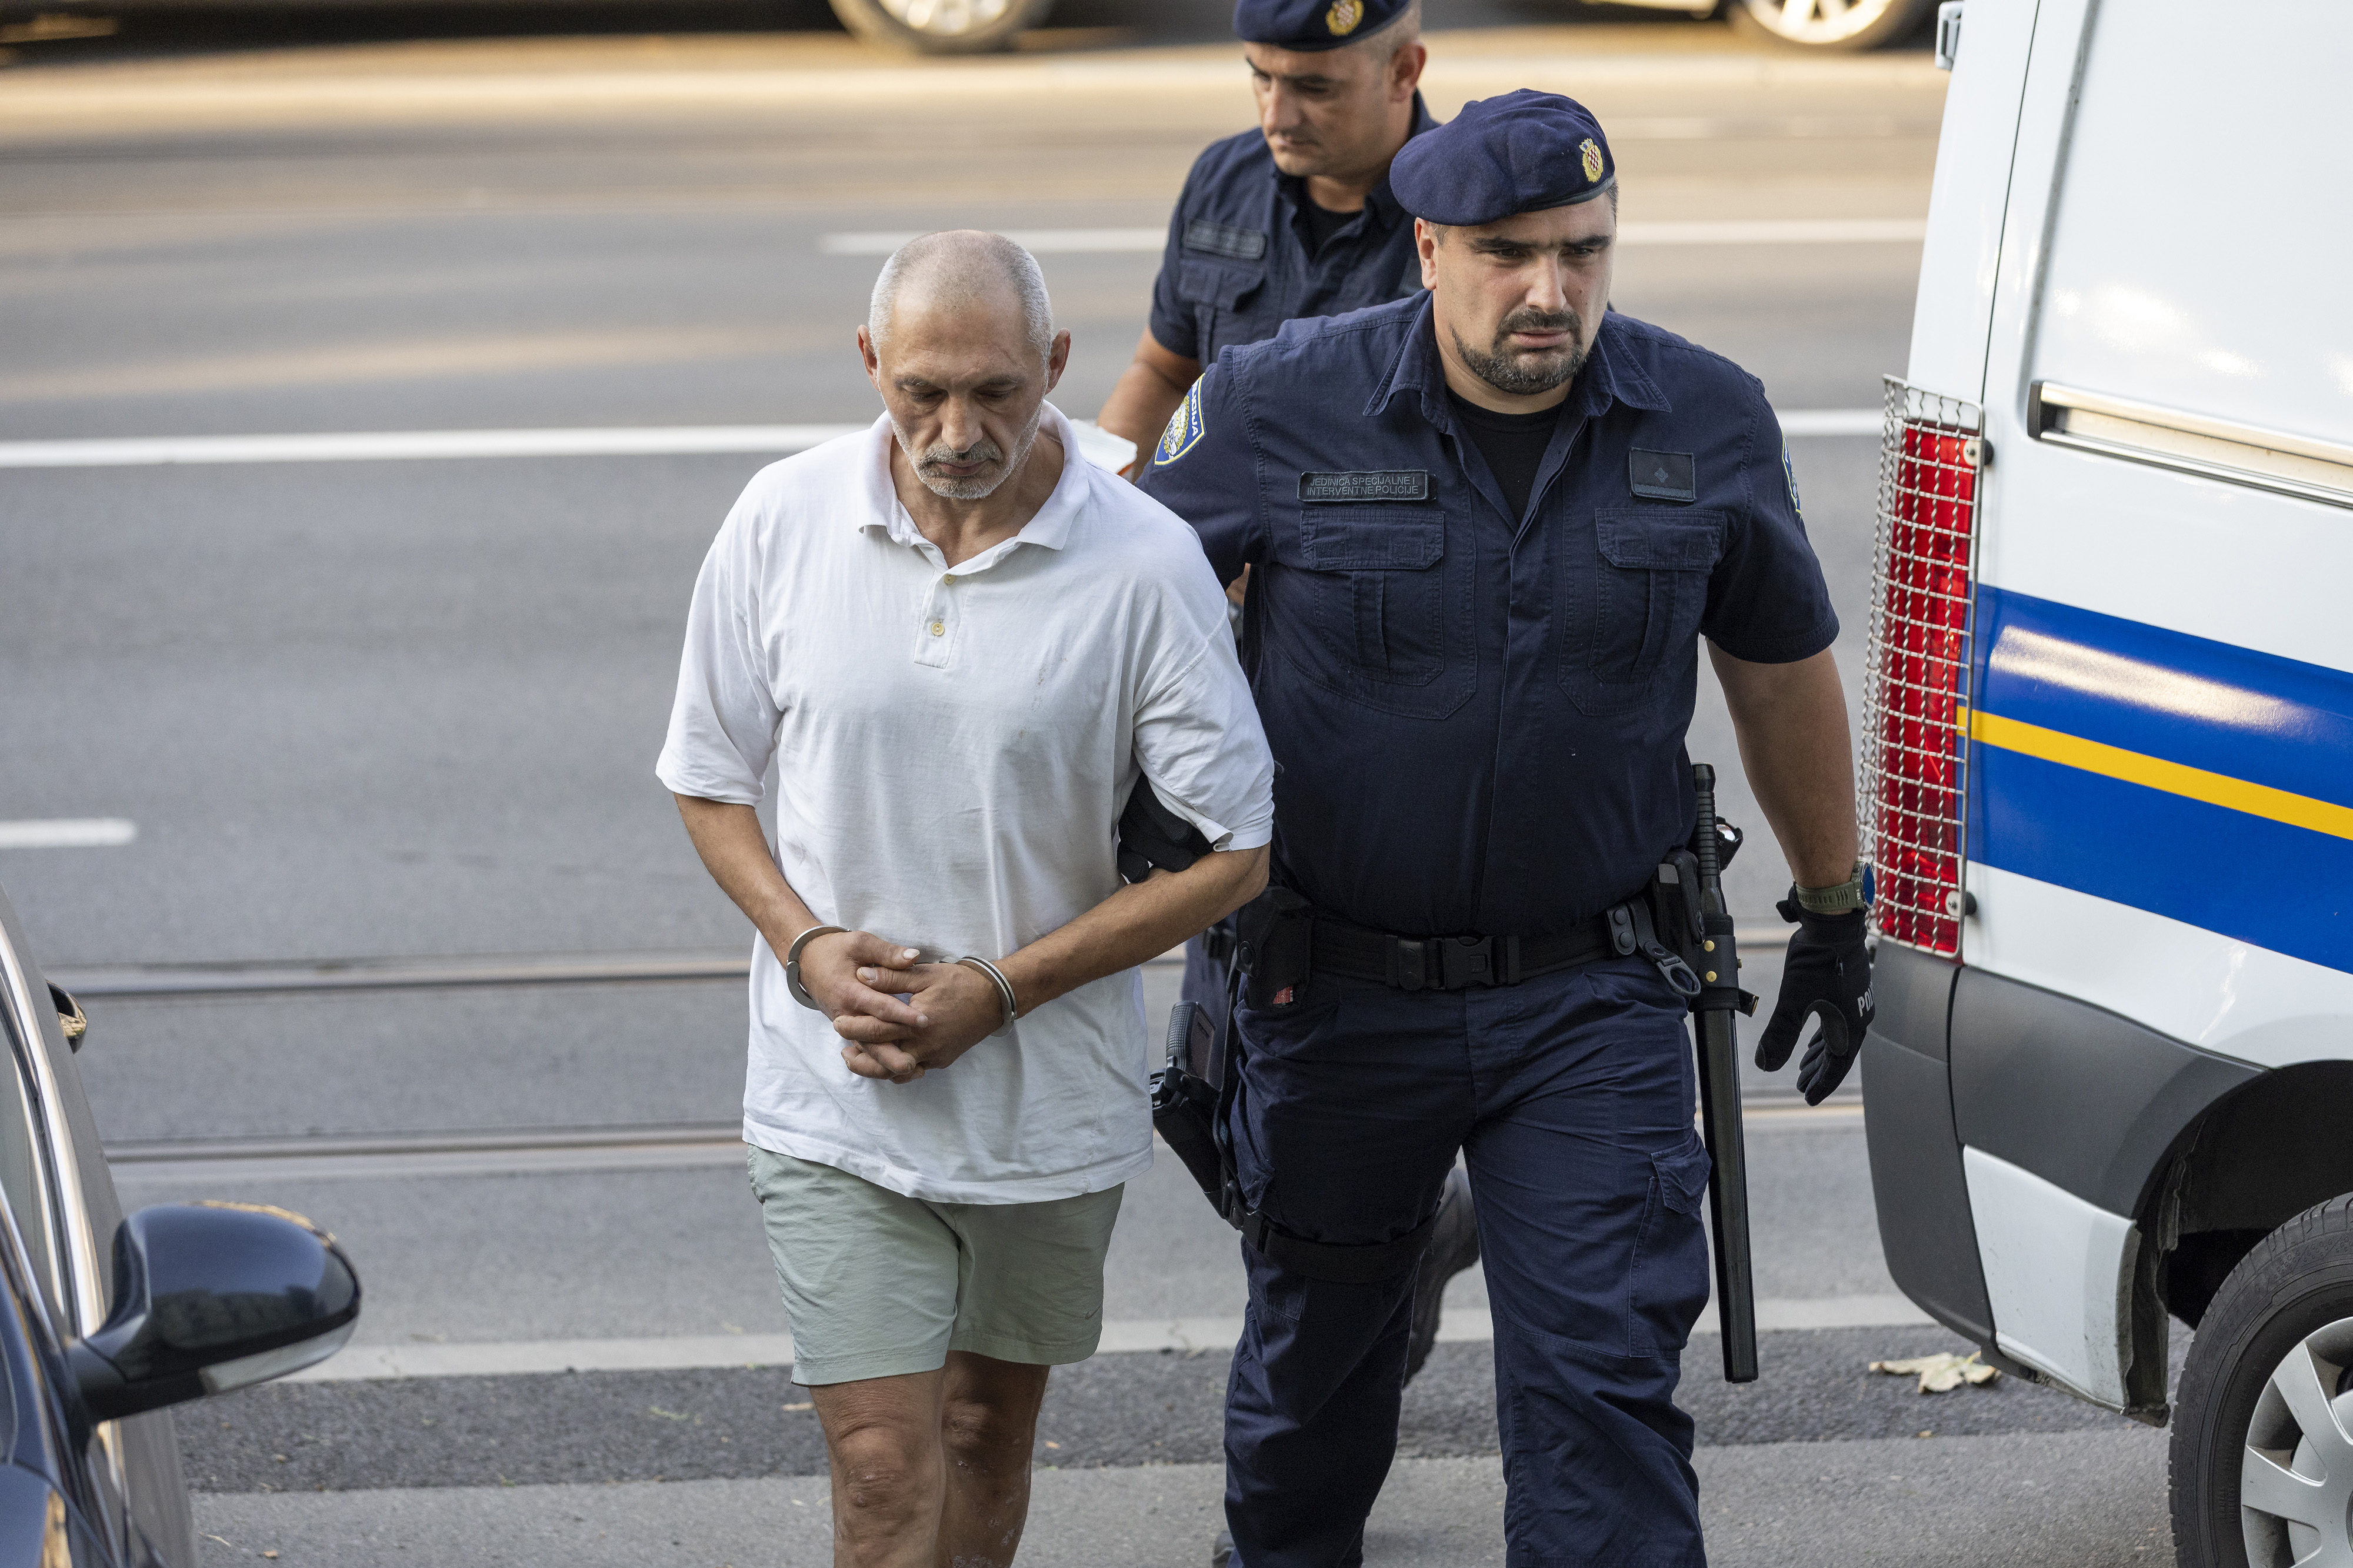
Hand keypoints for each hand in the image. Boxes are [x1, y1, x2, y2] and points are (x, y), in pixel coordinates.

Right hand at [786, 930, 925, 1082]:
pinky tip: (902, 1069)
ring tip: (914, 1071)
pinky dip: (880, 1061)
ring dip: (888, 1063)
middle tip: (917, 1063)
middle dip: (893, 1053)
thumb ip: (887, 953)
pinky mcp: (849, 1029)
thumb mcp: (860, 943)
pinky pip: (864, 1049)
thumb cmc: (836, 950)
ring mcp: (846, 1024)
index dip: (902, 1015)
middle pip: (871, 1039)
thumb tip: (914, 956)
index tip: (925, 1021)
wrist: (807, 961)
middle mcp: (846, 1013)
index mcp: (850, 991)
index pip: (879, 1007)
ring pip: (867, 1050)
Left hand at [828, 958, 1010, 1082]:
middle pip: (883, 1059)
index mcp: (917, 1023)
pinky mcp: (942, 1060)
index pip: (877, 1030)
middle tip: (843, 1048)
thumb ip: (891, 978)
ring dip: (875, 1068)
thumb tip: (861, 975)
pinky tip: (886, 1060)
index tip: (838, 1023)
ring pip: (898, 1072)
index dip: (854, 1028)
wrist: (995, 998)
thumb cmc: (960, 982)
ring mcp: (935, 1056)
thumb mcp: (924, 974)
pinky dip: (897, 1069)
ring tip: (857, 1059)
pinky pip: (915, 1071)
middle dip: (859, 1055)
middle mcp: (925, 1045)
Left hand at [1755, 896, 1873, 1104]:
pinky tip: (1813, 1035)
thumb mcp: (1793, 1001)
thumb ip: (1779, 1035)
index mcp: (1850, 1027)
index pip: (1836, 1067)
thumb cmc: (1816, 960)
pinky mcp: (1848, 988)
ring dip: (1819, 1053)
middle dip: (1817, 1072)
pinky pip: (1837, 1020)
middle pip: (1838, 1055)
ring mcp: (1855, 1002)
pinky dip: (1824, 1033)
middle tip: (1800, 1085)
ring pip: (1837, 1037)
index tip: (1808, 1098)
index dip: (1821, 1084)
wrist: (1833, 922)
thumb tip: (1764, 1065)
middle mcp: (1858, 1017)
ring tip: (1802, 1065)